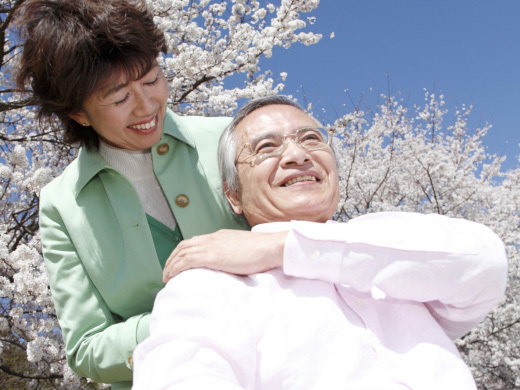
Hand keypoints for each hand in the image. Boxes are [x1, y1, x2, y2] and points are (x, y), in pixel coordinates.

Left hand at [163, 229, 286, 282]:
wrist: (269, 247)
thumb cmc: (262, 251)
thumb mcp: (243, 250)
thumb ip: (233, 254)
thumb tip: (230, 264)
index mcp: (219, 236)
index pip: (195, 241)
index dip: (183, 252)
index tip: (178, 262)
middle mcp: (212, 238)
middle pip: (184, 245)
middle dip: (172, 258)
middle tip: (167, 271)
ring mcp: (211, 246)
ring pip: (182, 252)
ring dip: (171, 264)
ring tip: (167, 276)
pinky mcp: (211, 256)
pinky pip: (186, 260)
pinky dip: (176, 267)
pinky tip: (172, 276)